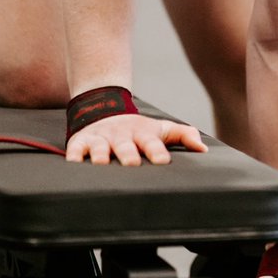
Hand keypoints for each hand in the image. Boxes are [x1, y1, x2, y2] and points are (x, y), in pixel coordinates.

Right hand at [65, 113, 207, 165]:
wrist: (104, 111)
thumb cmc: (137, 130)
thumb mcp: (160, 129)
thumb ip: (183, 135)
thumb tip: (203, 149)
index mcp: (142, 134)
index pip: (151, 143)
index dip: (157, 151)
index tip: (163, 161)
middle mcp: (120, 137)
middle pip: (125, 147)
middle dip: (128, 155)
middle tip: (132, 164)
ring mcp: (99, 140)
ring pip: (99, 149)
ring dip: (99, 157)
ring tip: (100, 165)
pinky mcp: (80, 143)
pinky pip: (75, 151)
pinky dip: (73, 158)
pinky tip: (74, 166)